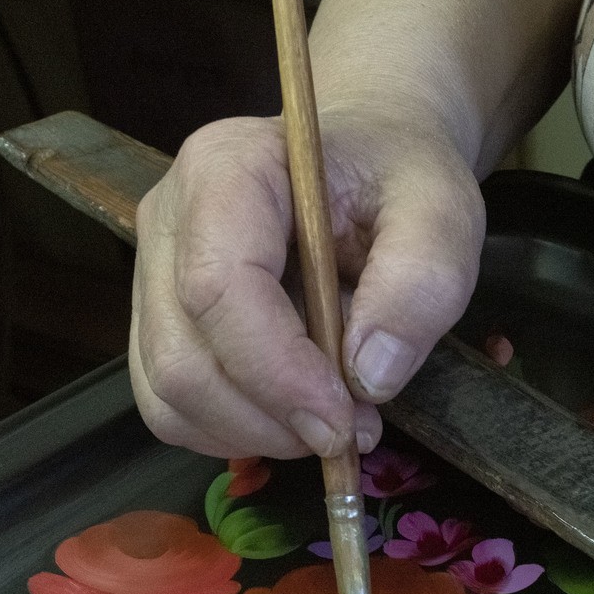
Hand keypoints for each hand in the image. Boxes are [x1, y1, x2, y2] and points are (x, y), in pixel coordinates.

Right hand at [129, 107, 483, 461]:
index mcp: (226, 171)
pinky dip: (235, 433)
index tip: (345, 420)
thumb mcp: (441, 211)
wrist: (367, 159)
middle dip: (271, 420)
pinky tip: (292, 415)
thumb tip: (369, 376)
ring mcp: (152, 274)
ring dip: (256, 434)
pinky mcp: (159, 322)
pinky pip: (171, 408)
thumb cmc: (397, 177)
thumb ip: (421, 283)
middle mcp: (168, 219)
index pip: (218, 289)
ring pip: (169, 396)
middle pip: (182, 359)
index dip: (279, 374)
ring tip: (331, 419)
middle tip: (353, 430)